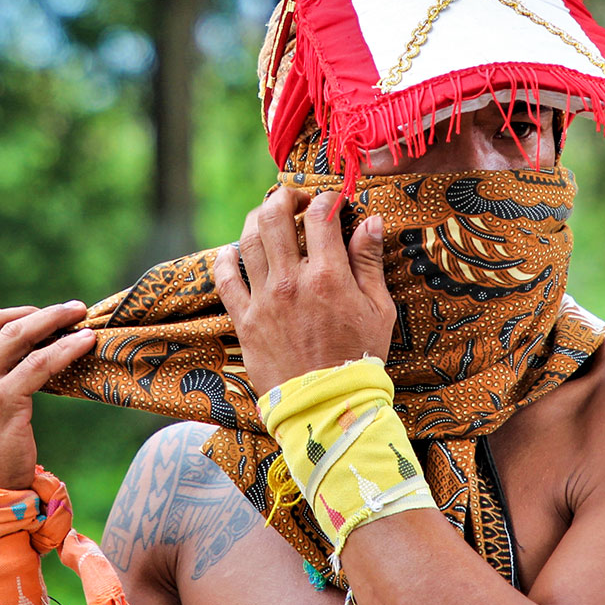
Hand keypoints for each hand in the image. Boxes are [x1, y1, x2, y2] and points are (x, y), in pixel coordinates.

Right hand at [0, 302, 95, 488]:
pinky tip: (86, 341)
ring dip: (54, 317)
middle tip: (63, 312)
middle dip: (33, 312)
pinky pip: (41, 361)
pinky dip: (68, 347)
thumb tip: (11, 338)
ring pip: (19, 332)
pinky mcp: (1, 400)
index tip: (26, 316)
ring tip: (78, 313)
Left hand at [214, 189, 395, 394]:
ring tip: (269, 218)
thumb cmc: (359, 358)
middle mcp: (292, 281)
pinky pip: (225, 279)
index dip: (327, 198)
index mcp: (328, 276)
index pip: (320, 215)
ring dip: (257, 219)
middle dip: (285, 196)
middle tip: (296, 199)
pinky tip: (232, 251)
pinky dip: (225, 259)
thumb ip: (369, 262)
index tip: (333, 201)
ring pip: (247, 240)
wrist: (328, 407)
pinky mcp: (245, 320)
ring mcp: (264, 300)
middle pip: (275, 217)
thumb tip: (371, 221)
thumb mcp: (378, 309)